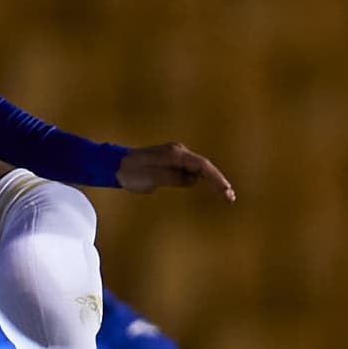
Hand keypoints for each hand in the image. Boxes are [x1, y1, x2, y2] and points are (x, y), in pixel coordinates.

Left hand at [117, 141, 234, 201]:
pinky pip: (191, 171)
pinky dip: (202, 180)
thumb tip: (192, 180)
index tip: (225, 190)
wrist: (116, 165)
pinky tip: (210, 188)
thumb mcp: (150, 177)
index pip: (201, 165)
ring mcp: (176, 156)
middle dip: (218, 180)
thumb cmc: (131, 172)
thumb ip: (172, 177)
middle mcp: (178, 152)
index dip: (215, 178)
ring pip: (199, 168)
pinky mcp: (172, 163)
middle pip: (204, 166)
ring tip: (225, 195)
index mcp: (174, 154)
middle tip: (230, 196)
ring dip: (212, 180)